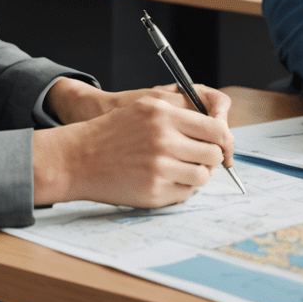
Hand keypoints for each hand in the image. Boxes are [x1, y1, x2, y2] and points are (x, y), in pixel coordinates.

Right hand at [34, 82, 234, 206]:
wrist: (78, 158)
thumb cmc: (114, 131)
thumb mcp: (146, 107)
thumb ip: (181, 113)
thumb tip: (217, 130)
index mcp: (164, 116)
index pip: (215, 129)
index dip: (224, 138)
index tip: (223, 144)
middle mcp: (163, 141)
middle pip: (213, 154)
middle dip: (212, 157)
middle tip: (201, 157)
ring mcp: (159, 169)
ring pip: (203, 176)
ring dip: (199, 174)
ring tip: (183, 169)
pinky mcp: (153, 193)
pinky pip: (185, 194)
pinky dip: (182, 189)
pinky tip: (167, 180)